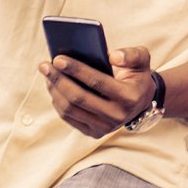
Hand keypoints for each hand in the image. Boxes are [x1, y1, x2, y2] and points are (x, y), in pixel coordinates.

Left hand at [42, 45, 157, 137]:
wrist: (140, 101)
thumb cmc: (137, 75)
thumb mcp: (142, 60)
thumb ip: (131, 55)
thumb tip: (111, 56)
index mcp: (129, 97)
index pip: (98, 82)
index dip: (76, 70)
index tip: (58, 59)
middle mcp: (117, 116)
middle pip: (78, 98)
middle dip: (58, 80)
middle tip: (45, 65)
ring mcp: (104, 127)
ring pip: (70, 109)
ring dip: (54, 90)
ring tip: (47, 74)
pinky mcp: (93, 133)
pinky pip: (68, 117)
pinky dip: (57, 101)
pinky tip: (53, 87)